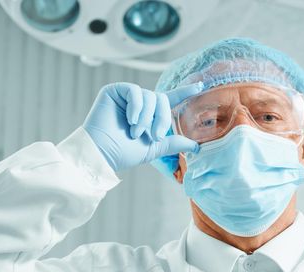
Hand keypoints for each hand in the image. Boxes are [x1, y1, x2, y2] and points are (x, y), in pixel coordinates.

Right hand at [83, 82, 202, 171]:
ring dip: (146, 117)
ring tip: (135, 132)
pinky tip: (130, 120)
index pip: (171, 99)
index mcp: (150, 115)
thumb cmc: (124, 153)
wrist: (102, 152)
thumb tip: (197, 146)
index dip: (185, 92)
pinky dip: (136, 106)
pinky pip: (135, 91)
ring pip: (150, 96)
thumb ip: (174, 143)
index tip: (201, 86)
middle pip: (162, 99)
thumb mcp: (154, 148)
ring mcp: (127, 96)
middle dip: (161, 118)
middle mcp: (140, 104)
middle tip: (154, 135)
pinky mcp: (115, 90)